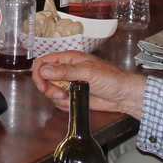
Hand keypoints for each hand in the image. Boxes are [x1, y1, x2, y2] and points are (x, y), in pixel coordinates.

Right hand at [31, 51, 147, 119]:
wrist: (123, 95)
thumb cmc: (110, 78)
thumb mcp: (87, 72)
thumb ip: (65, 71)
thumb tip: (44, 70)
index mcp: (68, 58)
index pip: (44, 61)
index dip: (39, 73)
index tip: (43, 86)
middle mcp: (66, 69)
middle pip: (44, 77)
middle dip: (48, 88)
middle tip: (59, 95)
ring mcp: (68, 83)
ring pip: (50, 90)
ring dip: (56, 97)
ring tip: (70, 98)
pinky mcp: (72, 96)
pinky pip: (59, 101)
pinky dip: (63, 104)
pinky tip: (73, 102)